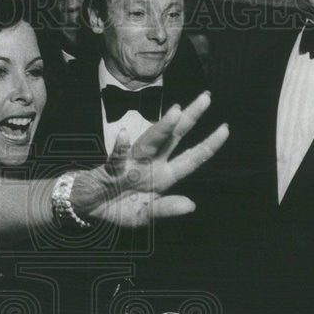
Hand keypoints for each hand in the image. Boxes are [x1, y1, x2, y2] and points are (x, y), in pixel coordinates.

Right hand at [71, 93, 227, 226]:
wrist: (88, 207)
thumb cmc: (118, 208)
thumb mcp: (144, 215)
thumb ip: (166, 209)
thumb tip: (191, 205)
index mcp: (163, 177)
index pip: (190, 159)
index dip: (208, 145)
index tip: (225, 129)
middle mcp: (150, 165)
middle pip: (173, 139)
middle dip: (189, 119)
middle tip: (206, 98)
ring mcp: (130, 164)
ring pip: (149, 143)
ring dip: (161, 129)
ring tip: (176, 112)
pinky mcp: (110, 169)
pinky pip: (115, 159)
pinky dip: (119, 148)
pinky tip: (123, 135)